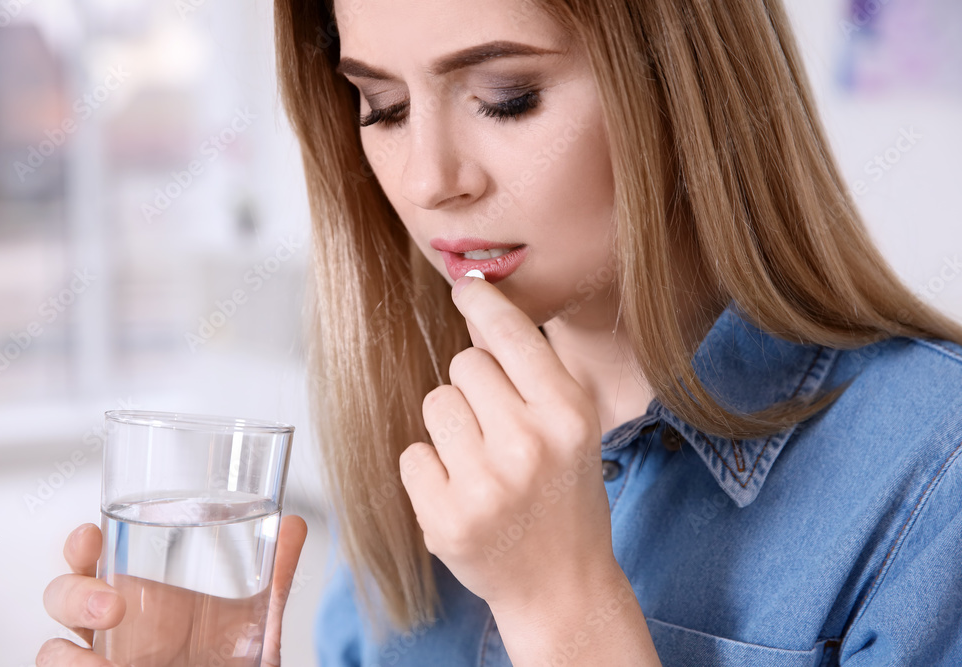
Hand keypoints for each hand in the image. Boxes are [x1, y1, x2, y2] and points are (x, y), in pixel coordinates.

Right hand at [37, 514, 307, 666]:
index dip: (80, 546)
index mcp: (136, 593)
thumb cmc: (227, 658)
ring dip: (67, 656)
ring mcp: (99, 661)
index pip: (92, 558)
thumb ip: (274, 576)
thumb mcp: (253, 619)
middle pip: (63, 597)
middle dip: (74, 594)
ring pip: (53, 651)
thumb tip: (296, 524)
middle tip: (114, 607)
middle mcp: (109, 628)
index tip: (90, 534)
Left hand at [399, 274, 615, 614]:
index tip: (465, 287)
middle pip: (463, 364)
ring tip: (483, 466)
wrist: (561, 587)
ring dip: (450, 427)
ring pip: (435, 403)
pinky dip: (430, 471)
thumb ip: (529, 371)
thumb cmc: (565, 498)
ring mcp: (484, 485)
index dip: (483, 304)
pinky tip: (463, 496)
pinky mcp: (446, 519)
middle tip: (500, 432)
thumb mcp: (570, 428)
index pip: (511, 335)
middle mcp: (528, 445)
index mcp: (568, 415)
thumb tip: (477, 307)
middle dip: (475, 389)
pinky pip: (412, 454)